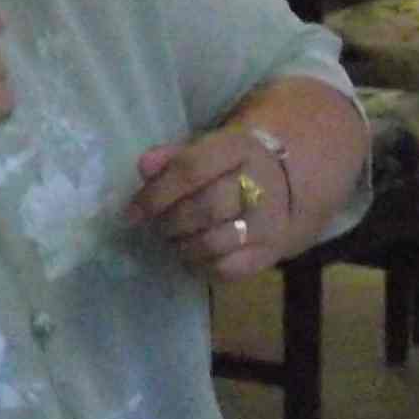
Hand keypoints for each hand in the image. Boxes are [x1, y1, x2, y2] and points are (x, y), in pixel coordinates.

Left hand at [128, 125, 303, 282]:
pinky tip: (191, 255)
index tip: (132, 212)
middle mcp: (261, 185)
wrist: (286, 185)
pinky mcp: (270, 253)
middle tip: (155, 226)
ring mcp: (269, 223)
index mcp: (240, 149)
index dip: (157, 192)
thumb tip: (144, 166)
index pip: (193, 169)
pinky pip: (228, 270)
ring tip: (172, 240)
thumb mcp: (207, 149)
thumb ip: (173, 157)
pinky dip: (200, 266)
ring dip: (182, 246)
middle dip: (170, 222)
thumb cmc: (231, 166)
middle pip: (205, 208)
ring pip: (215, 243)